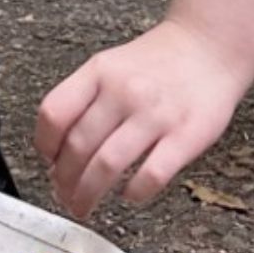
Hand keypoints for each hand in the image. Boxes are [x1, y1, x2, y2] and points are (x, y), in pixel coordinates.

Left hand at [33, 19, 251, 219]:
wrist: (208, 46)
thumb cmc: (157, 62)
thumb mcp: (110, 65)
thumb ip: (84, 100)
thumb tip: (57, 150)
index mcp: (99, 72)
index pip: (54, 113)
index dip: (44, 146)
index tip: (48, 163)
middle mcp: (123, 91)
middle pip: (77, 147)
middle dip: (64, 181)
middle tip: (65, 196)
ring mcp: (155, 114)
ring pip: (107, 165)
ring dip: (89, 194)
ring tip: (85, 206)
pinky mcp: (186, 136)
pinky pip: (151, 175)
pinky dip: (134, 192)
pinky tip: (129, 194)